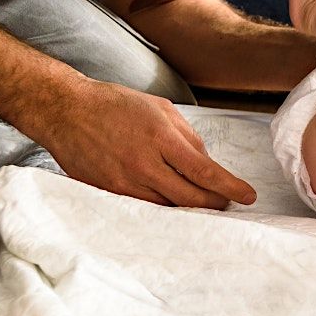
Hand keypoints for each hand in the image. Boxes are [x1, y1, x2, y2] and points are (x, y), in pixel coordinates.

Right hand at [42, 78, 255, 208]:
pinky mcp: (108, 194)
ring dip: (191, 210)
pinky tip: (174, 206)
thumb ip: (188, 136)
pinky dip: (164, 210)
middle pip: (190, 199)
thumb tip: (207, 163)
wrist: (66, 112)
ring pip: (168, 209)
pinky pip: (144, 209)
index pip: (204, 171)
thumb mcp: (161, 108)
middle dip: (216, 205)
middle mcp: (143, 164)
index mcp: (160, 137)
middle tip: (229, 203)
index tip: (249, 196)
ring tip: (205, 204)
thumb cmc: (116, 104)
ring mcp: (123, 183)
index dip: (230, 187)